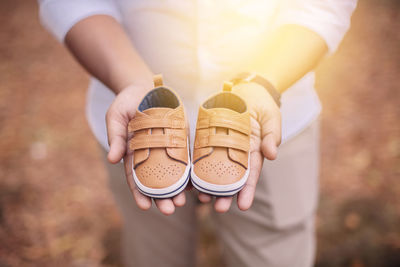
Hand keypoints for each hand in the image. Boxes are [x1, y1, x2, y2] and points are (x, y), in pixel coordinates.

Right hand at [106, 84, 186, 214]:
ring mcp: (167, 146)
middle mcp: (150, 154)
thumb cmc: (126, 101)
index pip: (136, 178)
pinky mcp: (180, 137)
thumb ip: (116, 136)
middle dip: (163, 196)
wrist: (145, 86)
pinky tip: (196, 182)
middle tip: (170, 210)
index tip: (145, 207)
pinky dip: (191, 169)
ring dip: (178, 188)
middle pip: (157, 180)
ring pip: (173, 172)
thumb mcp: (116, 116)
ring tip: (184, 202)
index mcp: (133, 153)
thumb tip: (112, 159)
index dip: (140, 193)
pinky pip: (187, 156)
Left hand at [198, 82, 281, 211]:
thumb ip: (272, 136)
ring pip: (215, 168)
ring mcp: (223, 145)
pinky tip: (191, 178)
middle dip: (226, 194)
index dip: (247, 190)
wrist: (246, 88)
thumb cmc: (262, 104)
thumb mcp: (271, 118)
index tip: (243, 206)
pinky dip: (198, 165)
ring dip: (209, 184)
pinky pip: (203, 151)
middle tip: (218, 208)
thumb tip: (272, 155)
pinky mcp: (211, 135)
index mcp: (255, 151)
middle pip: (231, 177)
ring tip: (201, 198)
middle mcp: (238, 152)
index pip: (251, 174)